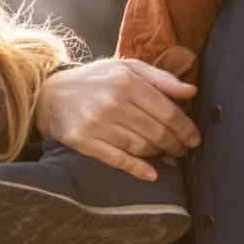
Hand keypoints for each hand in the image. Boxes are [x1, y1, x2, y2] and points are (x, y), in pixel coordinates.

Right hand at [35, 58, 198, 181]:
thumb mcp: (126, 68)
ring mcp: (97, 123)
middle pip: (157, 132)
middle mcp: (113, 102)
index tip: (194, 139)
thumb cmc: (95, 80)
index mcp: (127, 81)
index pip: (168, 112)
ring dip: (159, 155)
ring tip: (166, 155)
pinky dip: (138, 169)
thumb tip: (192, 91)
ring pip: (141, 147)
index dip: (186, 128)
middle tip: (181, 150)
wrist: (49, 94)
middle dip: (175, 144)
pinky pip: (118, 159)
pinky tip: (151, 174)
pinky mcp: (84, 141)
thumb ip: (160, 79)